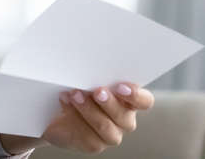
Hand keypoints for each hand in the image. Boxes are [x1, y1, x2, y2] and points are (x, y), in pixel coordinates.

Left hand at [0, 83, 153, 154]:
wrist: (59, 111)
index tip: (122, 87)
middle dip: (109, 103)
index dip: (137, 96)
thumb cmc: (80, 90)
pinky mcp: (94, 144)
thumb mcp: (90, 79)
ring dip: (88, 109)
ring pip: (105, 127)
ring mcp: (111, 135)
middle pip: (124, 116)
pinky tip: (66, 102)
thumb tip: (94, 60)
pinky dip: (75, 117)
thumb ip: (98, 74)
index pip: (145, 101)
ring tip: (75, 94)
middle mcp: (124, 120)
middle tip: (96, 90)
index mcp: (129, 101)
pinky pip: (88, 136)